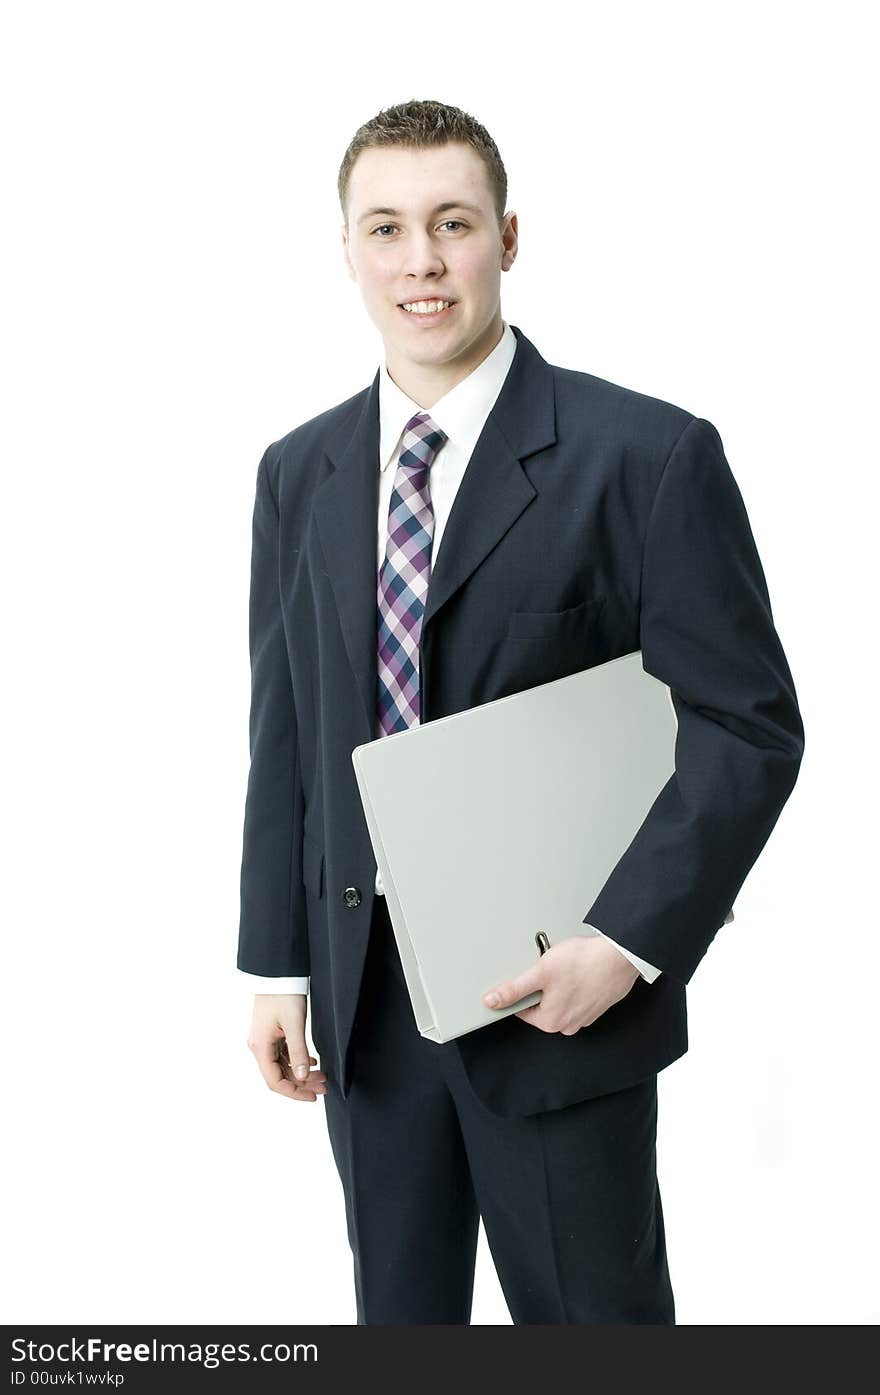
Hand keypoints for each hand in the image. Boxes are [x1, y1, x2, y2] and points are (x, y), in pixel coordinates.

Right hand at [248, 994, 327, 1100]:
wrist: (277, 973)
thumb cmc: (283, 994)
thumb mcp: (294, 1024)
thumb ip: (298, 1052)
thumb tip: (301, 1077)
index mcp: (261, 1047)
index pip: (275, 1081)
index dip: (294, 1093)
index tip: (313, 1097)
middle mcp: (259, 1046)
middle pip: (280, 1075)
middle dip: (302, 1084)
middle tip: (324, 1087)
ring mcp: (265, 1040)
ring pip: (283, 1066)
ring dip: (301, 1072)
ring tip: (322, 1075)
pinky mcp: (272, 1033)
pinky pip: (284, 1054)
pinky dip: (298, 1060)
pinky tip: (313, 1061)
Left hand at [482, 934, 639, 1033]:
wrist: (620, 957)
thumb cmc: (584, 963)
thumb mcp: (540, 972)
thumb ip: (514, 990)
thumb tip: (492, 1002)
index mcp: (551, 1022)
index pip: (522, 1009)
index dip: (522, 989)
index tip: (530, 976)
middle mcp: (568, 1025)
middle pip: (541, 1005)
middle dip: (543, 986)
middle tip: (551, 969)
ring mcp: (584, 1017)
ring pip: (560, 999)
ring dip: (559, 985)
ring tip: (567, 968)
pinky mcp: (596, 1006)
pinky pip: (576, 997)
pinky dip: (575, 985)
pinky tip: (579, 971)